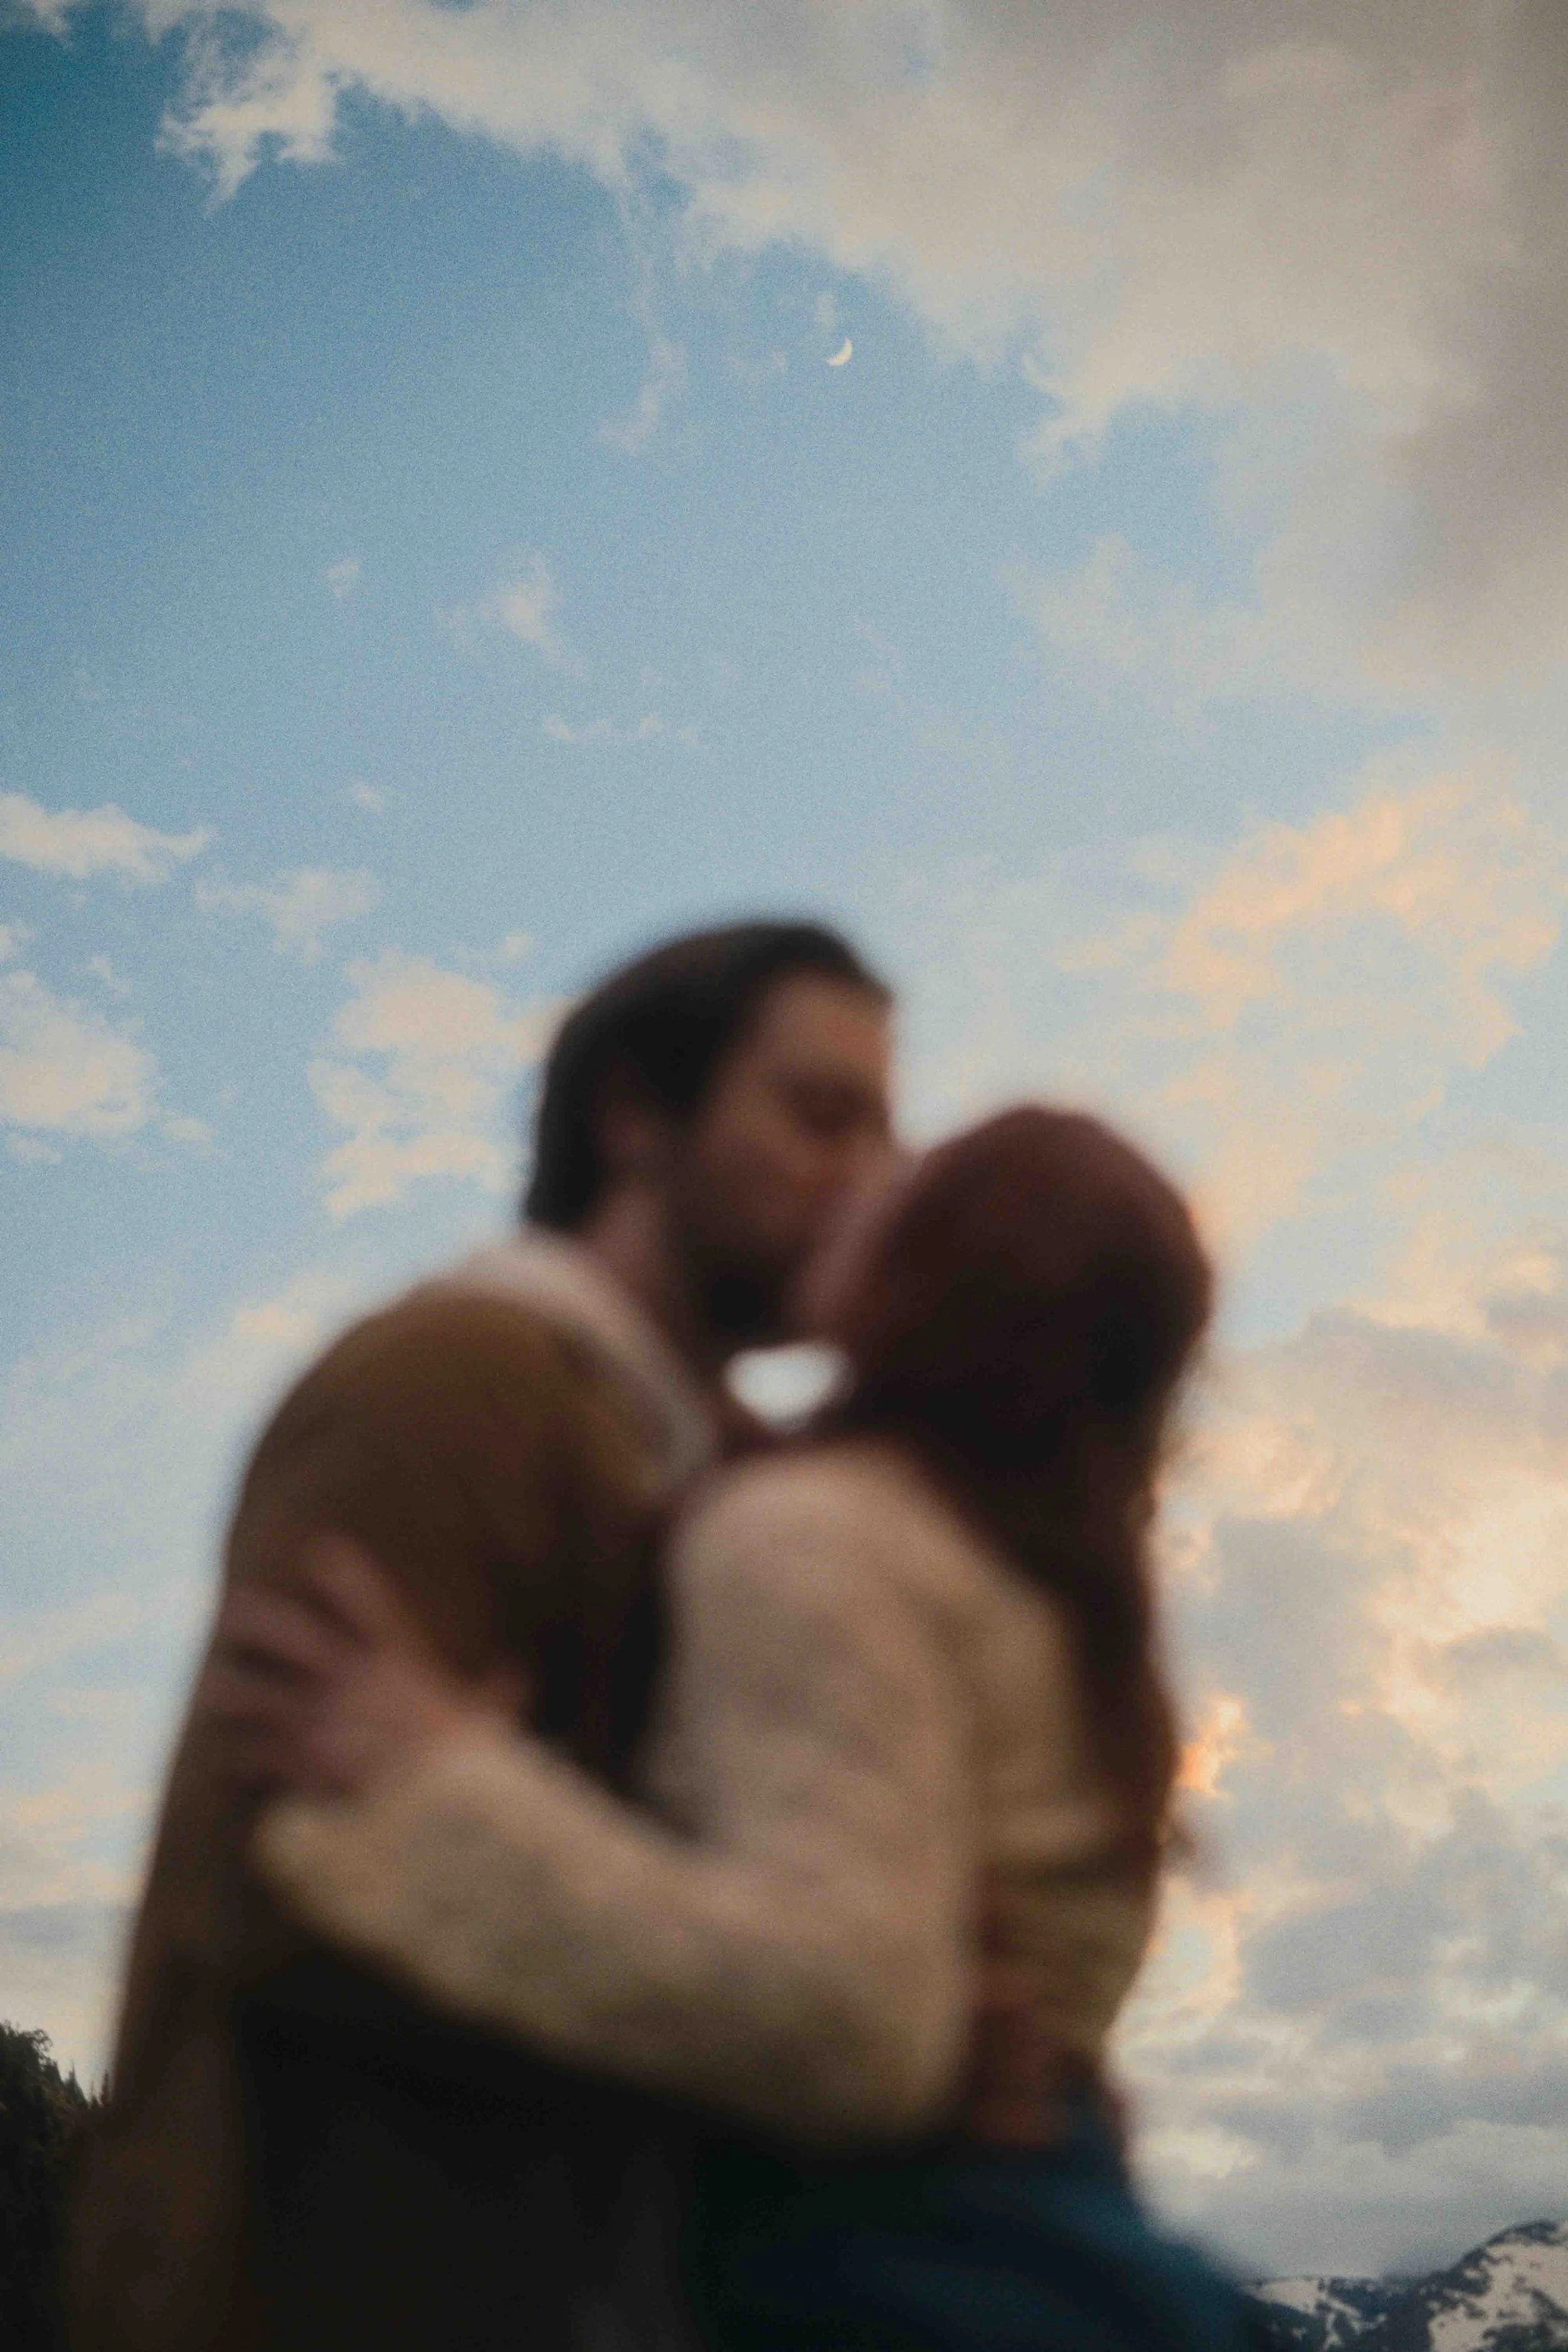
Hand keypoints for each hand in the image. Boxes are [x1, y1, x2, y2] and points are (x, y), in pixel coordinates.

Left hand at [198, 1538, 527, 1799]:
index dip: (340, 1575)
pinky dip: (240, 1759)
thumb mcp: (489, 1725)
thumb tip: (518, 1675)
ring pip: (254, 1692)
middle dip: (254, 1619)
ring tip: (212, 1691)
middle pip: (289, 1633)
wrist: (446, 1818)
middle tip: (230, 1611)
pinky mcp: (301, 1764)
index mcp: (399, 1663)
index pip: (368, 1604)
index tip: (319, 1551)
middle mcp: (353, 1682)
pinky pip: (255, 1755)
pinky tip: (230, 1764)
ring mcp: (321, 1721)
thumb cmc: (473, 1769)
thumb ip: (498, 1695)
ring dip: (229, 1691)